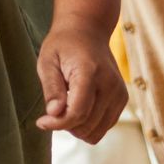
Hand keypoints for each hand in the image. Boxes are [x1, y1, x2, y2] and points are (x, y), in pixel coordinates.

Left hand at [36, 21, 126, 142]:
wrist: (88, 31)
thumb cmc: (63, 45)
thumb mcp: (47, 60)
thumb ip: (51, 87)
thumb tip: (54, 114)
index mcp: (89, 72)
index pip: (77, 111)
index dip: (57, 123)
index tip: (41, 122)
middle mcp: (110, 84)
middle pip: (86, 125)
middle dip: (65, 124)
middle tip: (53, 109)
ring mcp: (119, 93)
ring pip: (96, 131)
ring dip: (77, 127)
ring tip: (66, 107)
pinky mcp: (122, 99)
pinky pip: (104, 127)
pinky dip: (89, 125)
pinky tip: (78, 108)